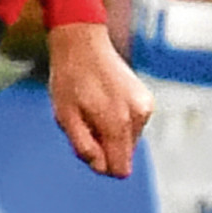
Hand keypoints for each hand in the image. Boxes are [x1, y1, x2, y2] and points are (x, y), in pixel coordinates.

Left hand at [47, 21, 151, 178]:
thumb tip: (101, 167)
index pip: (120, 169)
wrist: (82, 43)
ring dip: (110, 132)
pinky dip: (118, 120)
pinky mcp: (146, 99)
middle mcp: (138, 116)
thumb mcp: (65, 117)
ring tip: (93, 108)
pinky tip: (103, 100)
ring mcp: (145, 107)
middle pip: (124, 155)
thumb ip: (83, 147)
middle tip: (85, 120)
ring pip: (128, 140)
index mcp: (118, 123)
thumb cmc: (69, 79)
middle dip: (104, 146)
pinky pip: (133, 125)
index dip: (101, 164)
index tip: (87, 144)